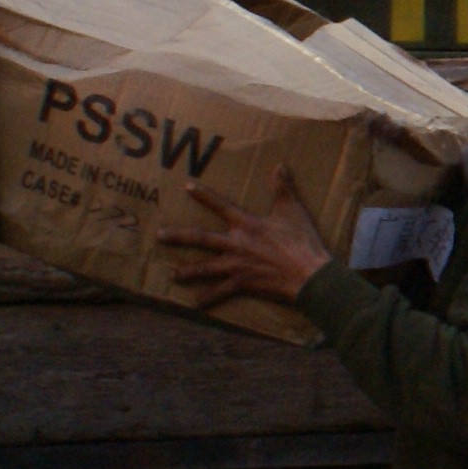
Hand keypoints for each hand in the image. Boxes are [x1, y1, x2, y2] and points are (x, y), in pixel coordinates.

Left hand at [154, 167, 332, 305]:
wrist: (309, 274)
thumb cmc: (302, 241)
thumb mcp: (293, 210)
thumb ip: (283, 188)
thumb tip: (279, 164)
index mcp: (248, 224)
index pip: (221, 205)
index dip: (204, 195)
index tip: (186, 187)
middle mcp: (236, 243)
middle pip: (201, 238)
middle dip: (178, 236)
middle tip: (159, 235)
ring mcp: (237, 265)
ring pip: (205, 268)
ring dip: (188, 271)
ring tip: (174, 275)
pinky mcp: (243, 283)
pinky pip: (221, 291)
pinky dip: (209, 298)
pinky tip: (197, 304)